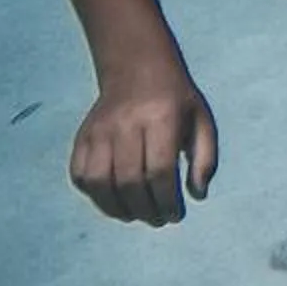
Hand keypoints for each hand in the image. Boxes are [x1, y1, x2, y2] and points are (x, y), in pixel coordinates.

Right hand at [69, 76, 218, 226]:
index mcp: (161, 117)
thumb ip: (206, 158)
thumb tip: (197, 195)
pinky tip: (115, 200)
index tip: (176, 214)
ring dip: (117, 209)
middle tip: (158, 219)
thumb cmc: (175, 101)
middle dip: (146, 210)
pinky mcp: (83, 136)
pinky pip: (80, 175)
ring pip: (99, 182)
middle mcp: (126, 123)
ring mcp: (99, 130)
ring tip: (136, 215)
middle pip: (129, 181)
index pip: (159, 171)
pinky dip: (94, 196)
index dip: (167, 201)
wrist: (137, 66)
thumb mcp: (201, 120)